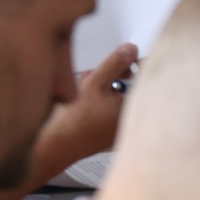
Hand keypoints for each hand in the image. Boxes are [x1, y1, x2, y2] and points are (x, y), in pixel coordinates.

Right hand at [37, 43, 137, 168]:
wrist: (50, 148)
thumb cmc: (71, 124)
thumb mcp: (94, 84)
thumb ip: (115, 64)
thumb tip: (130, 50)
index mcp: (135, 108)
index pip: (148, 78)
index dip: (136, 63)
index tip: (127, 55)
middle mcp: (132, 119)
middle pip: (132, 86)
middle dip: (115, 75)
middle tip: (98, 73)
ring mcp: (120, 127)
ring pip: (119, 96)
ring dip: (104, 86)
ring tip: (85, 85)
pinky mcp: (108, 131)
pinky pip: (109, 109)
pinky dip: (99, 100)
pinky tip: (84, 100)